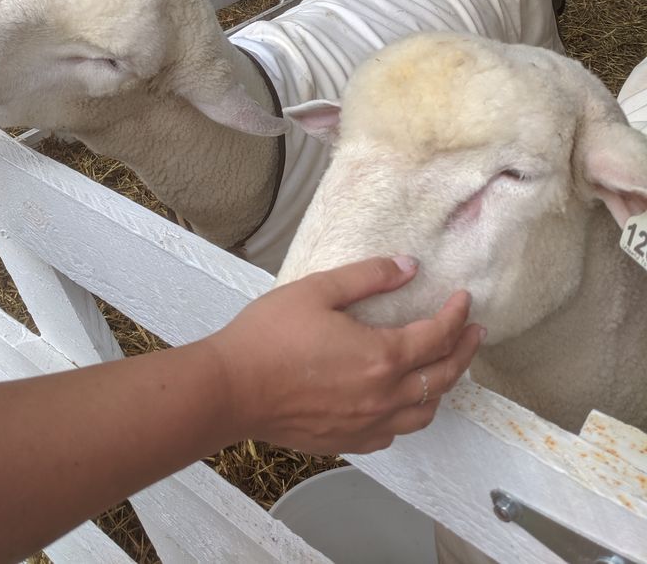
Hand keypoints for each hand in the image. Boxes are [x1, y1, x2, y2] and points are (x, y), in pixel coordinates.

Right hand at [206, 257, 482, 455]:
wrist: (232, 388)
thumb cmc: (268, 337)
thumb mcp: (318, 290)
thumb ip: (368, 277)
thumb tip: (408, 266)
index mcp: (381, 356)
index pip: (437, 335)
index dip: (456, 315)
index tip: (463, 299)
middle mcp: (383, 396)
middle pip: (443, 376)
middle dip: (464, 351)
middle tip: (475, 332)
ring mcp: (367, 424)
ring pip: (425, 411)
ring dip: (444, 386)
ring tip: (448, 367)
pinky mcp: (348, 441)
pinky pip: (395, 432)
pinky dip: (411, 414)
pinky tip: (404, 401)